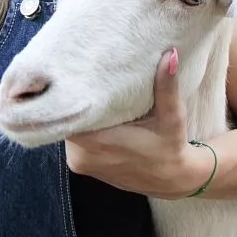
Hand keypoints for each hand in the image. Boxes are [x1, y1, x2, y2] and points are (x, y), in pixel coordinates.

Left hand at [64, 49, 215, 200]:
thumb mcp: (172, 116)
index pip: (66, 113)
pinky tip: (89, 112)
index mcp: (98, 142)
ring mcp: (78, 163)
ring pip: (67, 128)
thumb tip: (170, 55)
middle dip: (71, 100)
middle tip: (79, 74)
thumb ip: (167, 86)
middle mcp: (81, 156)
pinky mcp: (80, 166)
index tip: (71, 72)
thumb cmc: (171, 146)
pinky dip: (79, 127)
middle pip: (64, 119)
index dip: (65, 93)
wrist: (170, 181)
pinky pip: (72, 139)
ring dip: (75, 114)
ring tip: (84, 90)